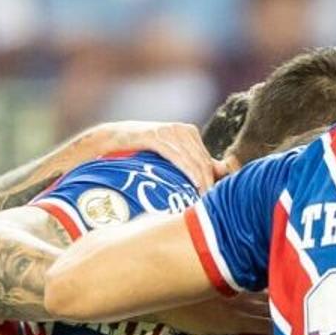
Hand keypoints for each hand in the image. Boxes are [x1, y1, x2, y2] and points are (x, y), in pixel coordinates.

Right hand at [90, 118, 221, 186]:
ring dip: (200, 180)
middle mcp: (182, 130)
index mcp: (189, 132)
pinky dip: (187, 169)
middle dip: (209, 183)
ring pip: (192, 159)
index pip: (207, 160)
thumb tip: (220, 172)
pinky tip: (194, 182)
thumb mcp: (170, 154)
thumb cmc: (143, 150)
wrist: (115, 139)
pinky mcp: (155, 136)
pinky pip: (175, 155)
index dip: (214, 180)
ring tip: (204, 199)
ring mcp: (168, 131)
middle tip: (211, 204)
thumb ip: (192, 162)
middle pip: (202, 160)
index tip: (215, 199)